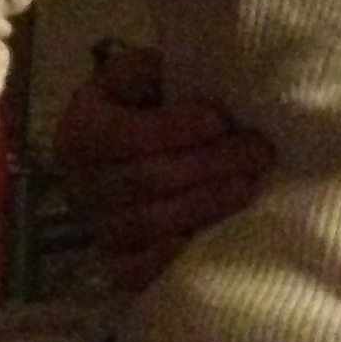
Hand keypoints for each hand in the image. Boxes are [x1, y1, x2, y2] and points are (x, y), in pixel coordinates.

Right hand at [47, 41, 271, 289]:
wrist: (131, 146)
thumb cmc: (146, 103)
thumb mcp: (142, 73)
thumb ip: (154, 71)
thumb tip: (194, 73)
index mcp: (81, 131)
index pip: (125, 136)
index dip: (174, 129)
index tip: (221, 119)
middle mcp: (80, 183)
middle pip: (146, 180)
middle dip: (210, 165)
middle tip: (260, 152)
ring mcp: (96, 225)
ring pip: (147, 223)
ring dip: (205, 205)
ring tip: (250, 186)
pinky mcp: (114, 260)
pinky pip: (133, 270)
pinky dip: (168, 260)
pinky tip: (208, 241)